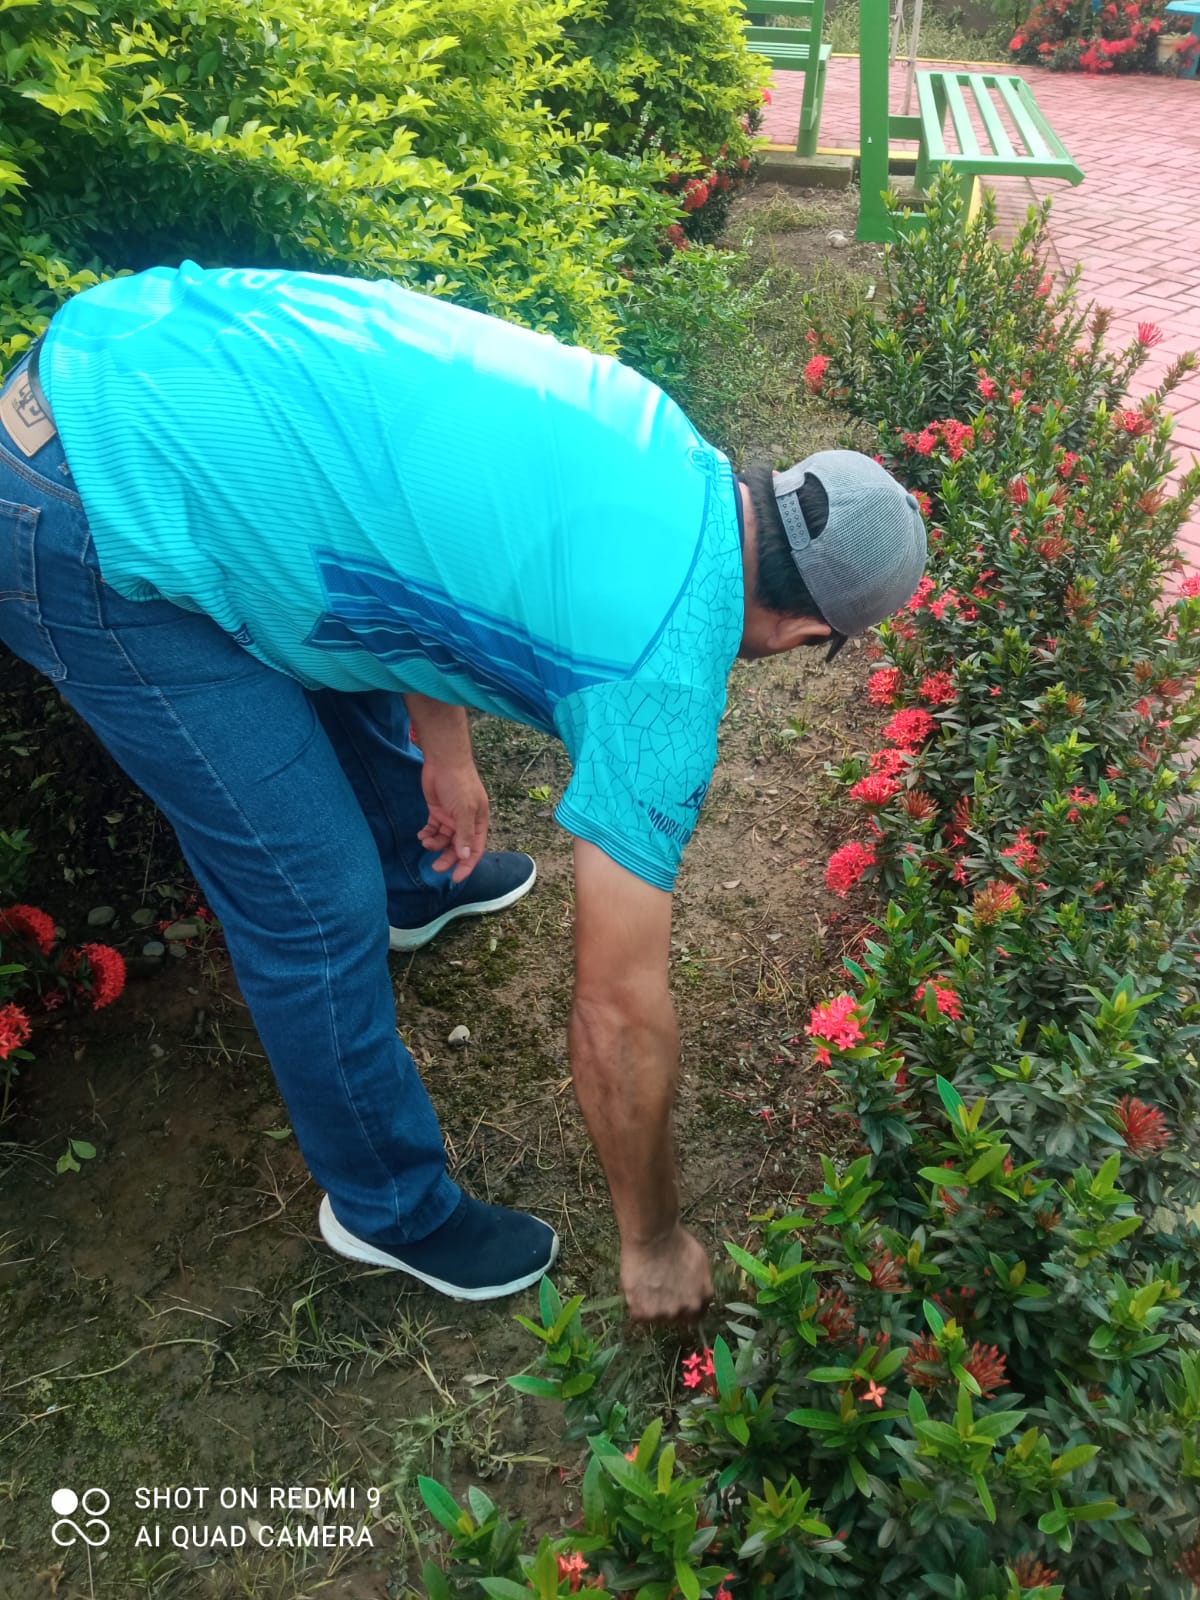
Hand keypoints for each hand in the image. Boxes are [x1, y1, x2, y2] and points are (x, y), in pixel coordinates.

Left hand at [418, 758, 489, 882]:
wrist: (443, 761)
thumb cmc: (459, 783)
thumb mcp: (465, 809)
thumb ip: (464, 833)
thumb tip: (465, 856)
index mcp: (478, 823)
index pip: (475, 849)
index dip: (466, 865)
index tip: (456, 878)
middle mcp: (465, 823)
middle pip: (458, 847)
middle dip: (447, 858)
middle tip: (435, 868)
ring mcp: (451, 818)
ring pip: (444, 840)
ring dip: (435, 845)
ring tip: (425, 842)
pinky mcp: (437, 812)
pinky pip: (433, 830)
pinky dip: (427, 835)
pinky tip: (421, 835)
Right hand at [620, 1226, 712, 1323]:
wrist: (653, 1236)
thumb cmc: (676, 1241)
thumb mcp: (700, 1262)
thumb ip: (700, 1283)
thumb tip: (694, 1291)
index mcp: (702, 1299)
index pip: (695, 1317)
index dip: (683, 1307)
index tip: (674, 1299)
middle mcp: (687, 1310)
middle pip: (675, 1318)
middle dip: (667, 1306)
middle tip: (657, 1288)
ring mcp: (666, 1314)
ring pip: (656, 1317)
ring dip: (650, 1305)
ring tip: (646, 1283)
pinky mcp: (644, 1313)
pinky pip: (638, 1315)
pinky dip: (635, 1304)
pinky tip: (637, 1286)